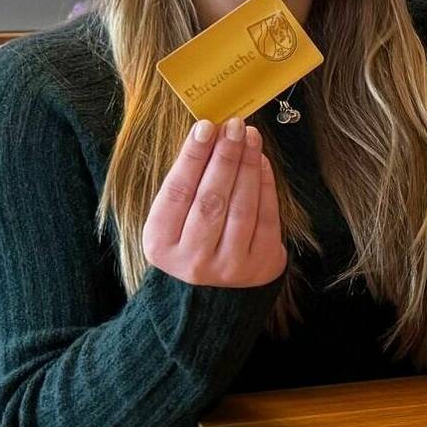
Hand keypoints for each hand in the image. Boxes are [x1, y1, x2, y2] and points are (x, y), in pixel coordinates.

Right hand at [143, 117, 286, 288]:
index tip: (206, 127)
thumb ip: (186, 186)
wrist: (211, 300)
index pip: (178, 192)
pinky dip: (265, 185)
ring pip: (241, 207)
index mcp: (160, 245)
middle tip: (234, 126)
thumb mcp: (172, 223)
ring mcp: (229, 266)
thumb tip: (210, 135)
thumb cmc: (190, 245)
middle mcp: (192, 260)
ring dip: (247, 166)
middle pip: (211, 198)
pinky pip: (266, 218)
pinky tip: (261, 162)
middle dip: (224, 157)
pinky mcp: (260, 267)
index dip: (192, 157)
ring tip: (250, 136)